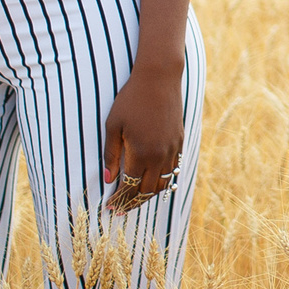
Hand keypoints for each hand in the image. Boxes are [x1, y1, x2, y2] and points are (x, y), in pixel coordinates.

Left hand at [101, 62, 183, 213]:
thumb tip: (109, 180)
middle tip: (121, 209)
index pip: (130, 187)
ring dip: (148, 195)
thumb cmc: (130, 100)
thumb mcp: (113, 126)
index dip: (119, 200)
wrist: (159, 79)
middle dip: (133, 203)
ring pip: (163, 183)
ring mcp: (172, 150)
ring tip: (135, 199)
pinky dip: (162, 181)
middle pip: (147, 191)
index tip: (110, 208)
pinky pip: (172, 170)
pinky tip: (153, 182)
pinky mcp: (180, 142)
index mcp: (141, 153)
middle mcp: (160, 156)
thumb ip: (111, 155)